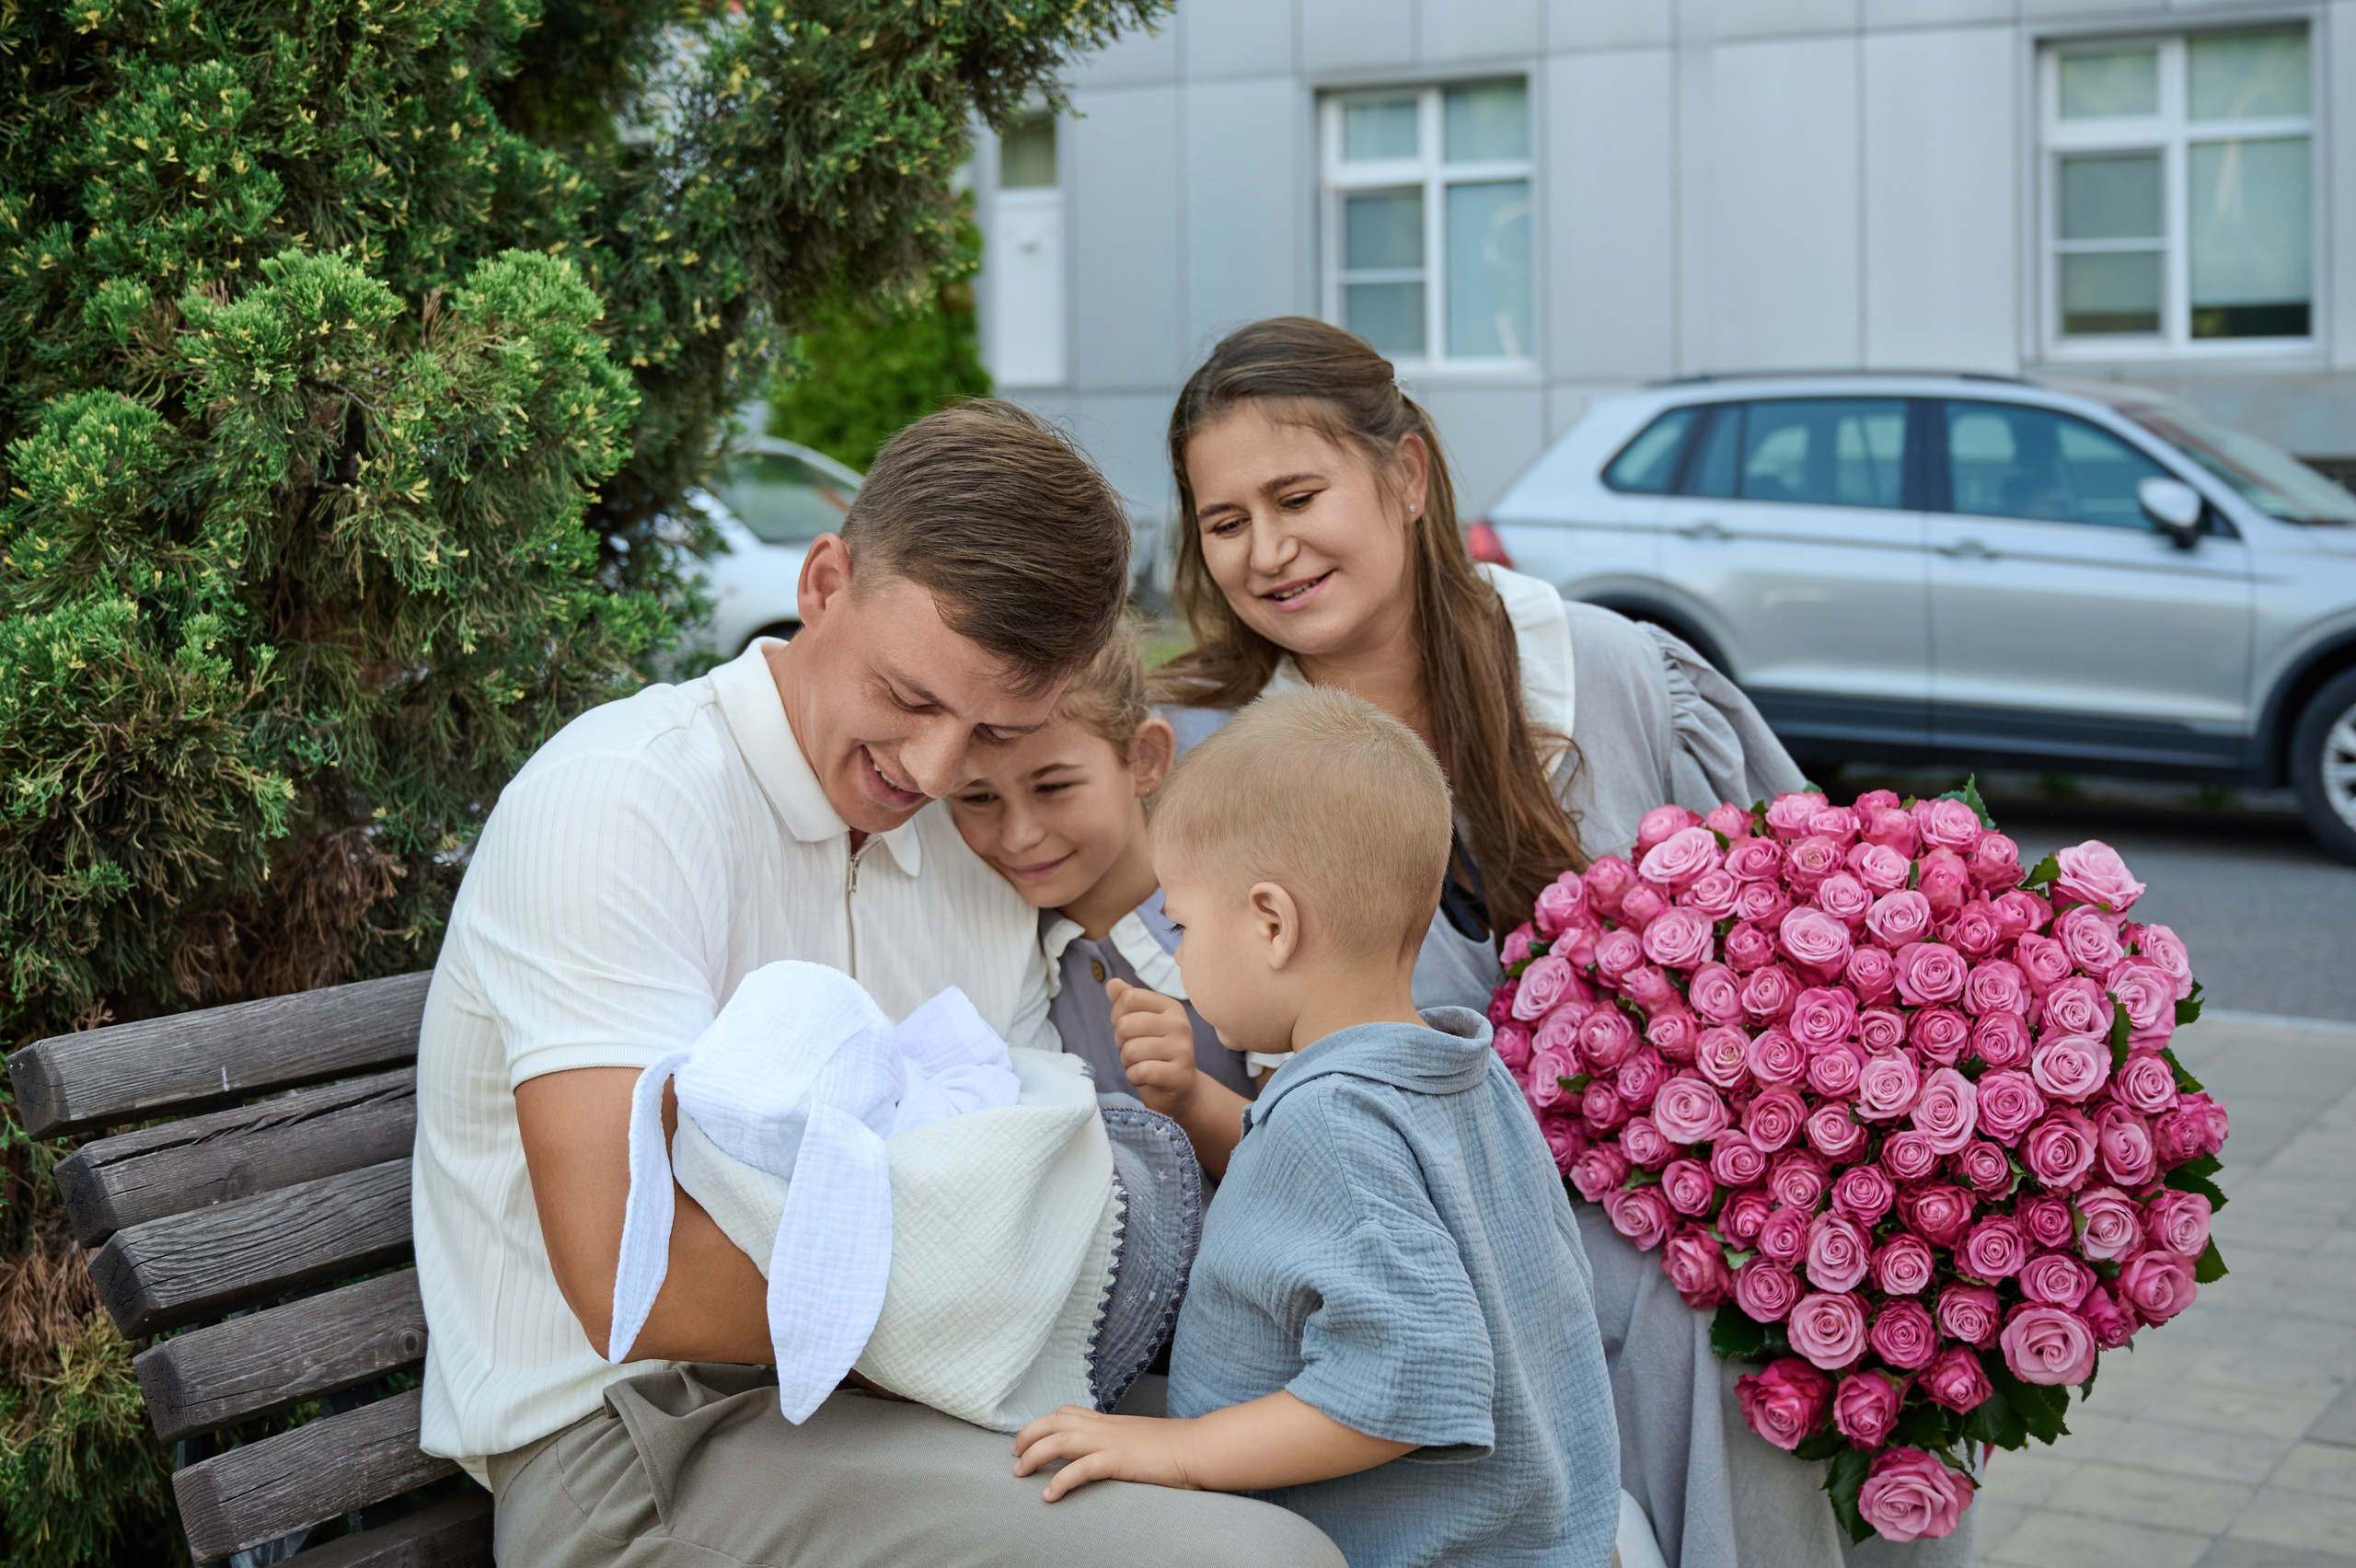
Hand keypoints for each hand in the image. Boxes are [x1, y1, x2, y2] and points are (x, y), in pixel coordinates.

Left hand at [1012, 1405, 1195, 1500]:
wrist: (1196, 1448)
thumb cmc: (1172, 1448)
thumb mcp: (1137, 1439)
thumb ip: (1118, 1442)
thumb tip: (1105, 1455)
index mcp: (1108, 1421)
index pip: (1066, 1412)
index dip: (1041, 1423)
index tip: (1026, 1439)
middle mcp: (1103, 1426)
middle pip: (1053, 1421)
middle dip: (1027, 1436)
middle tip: (1014, 1456)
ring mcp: (1109, 1442)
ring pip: (1059, 1440)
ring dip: (1033, 1456)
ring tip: (1019, 1474)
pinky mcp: (1117, 1460)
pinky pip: (1080, 1469)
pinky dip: (1060, 1481)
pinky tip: (1049, 1495)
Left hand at [1108, 979, 1199, 1118]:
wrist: (1180, 1090)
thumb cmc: (1155, 1054)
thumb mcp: (1140, 1024)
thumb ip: (1127, 1002)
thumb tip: (1112, 983)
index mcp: (1170, 1006)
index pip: (1129, 998)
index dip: (1118, 1016)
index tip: (1130, 1029)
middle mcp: (1180, 1024)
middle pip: (1125, 1025)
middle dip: (1122, 1043)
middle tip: (1137, 1052)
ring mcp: (1183, 1050)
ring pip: (1131, 1050)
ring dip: (1128, 1062)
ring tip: (1142, 1064)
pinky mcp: (1179, 1075)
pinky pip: (1140, 1072)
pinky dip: (1134, 1078)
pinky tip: (1146, 1078)